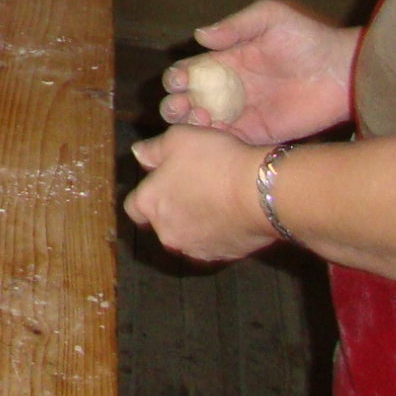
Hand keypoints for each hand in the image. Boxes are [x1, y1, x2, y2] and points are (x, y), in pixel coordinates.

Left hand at [124, 126, 274, 263]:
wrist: (261, 192)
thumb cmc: (215, 161)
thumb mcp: (177, 139)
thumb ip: (152, 149)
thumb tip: (139, 153)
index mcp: (149, 204)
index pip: (134, 206)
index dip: (148, 192)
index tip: (163, 180)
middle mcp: (167, 232)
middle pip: (162, 220)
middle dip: (173, 206)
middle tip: (195, 184)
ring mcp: (196, 248)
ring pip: (189, 233)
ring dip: (196, 220)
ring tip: (216, 197)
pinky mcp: (224, 256)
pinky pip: (215, 242)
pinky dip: (219, 230)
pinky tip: (233, 211)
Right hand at [158, 0, 357, 144]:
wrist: (343, 71)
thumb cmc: (308, 38)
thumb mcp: (270, 18)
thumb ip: (235, 26)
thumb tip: (199, 34)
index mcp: (225, 62)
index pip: (189, 72)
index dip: (177, 78)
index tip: (180, 81)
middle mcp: (228, 89)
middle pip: (187, 101)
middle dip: (175, 105)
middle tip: (180, 106)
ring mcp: (242, 113)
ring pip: (202, 124)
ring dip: (190, 124)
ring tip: (198, 119)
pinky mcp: (259, 132)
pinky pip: (229, 140)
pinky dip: (215, 140)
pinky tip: (214, 133)